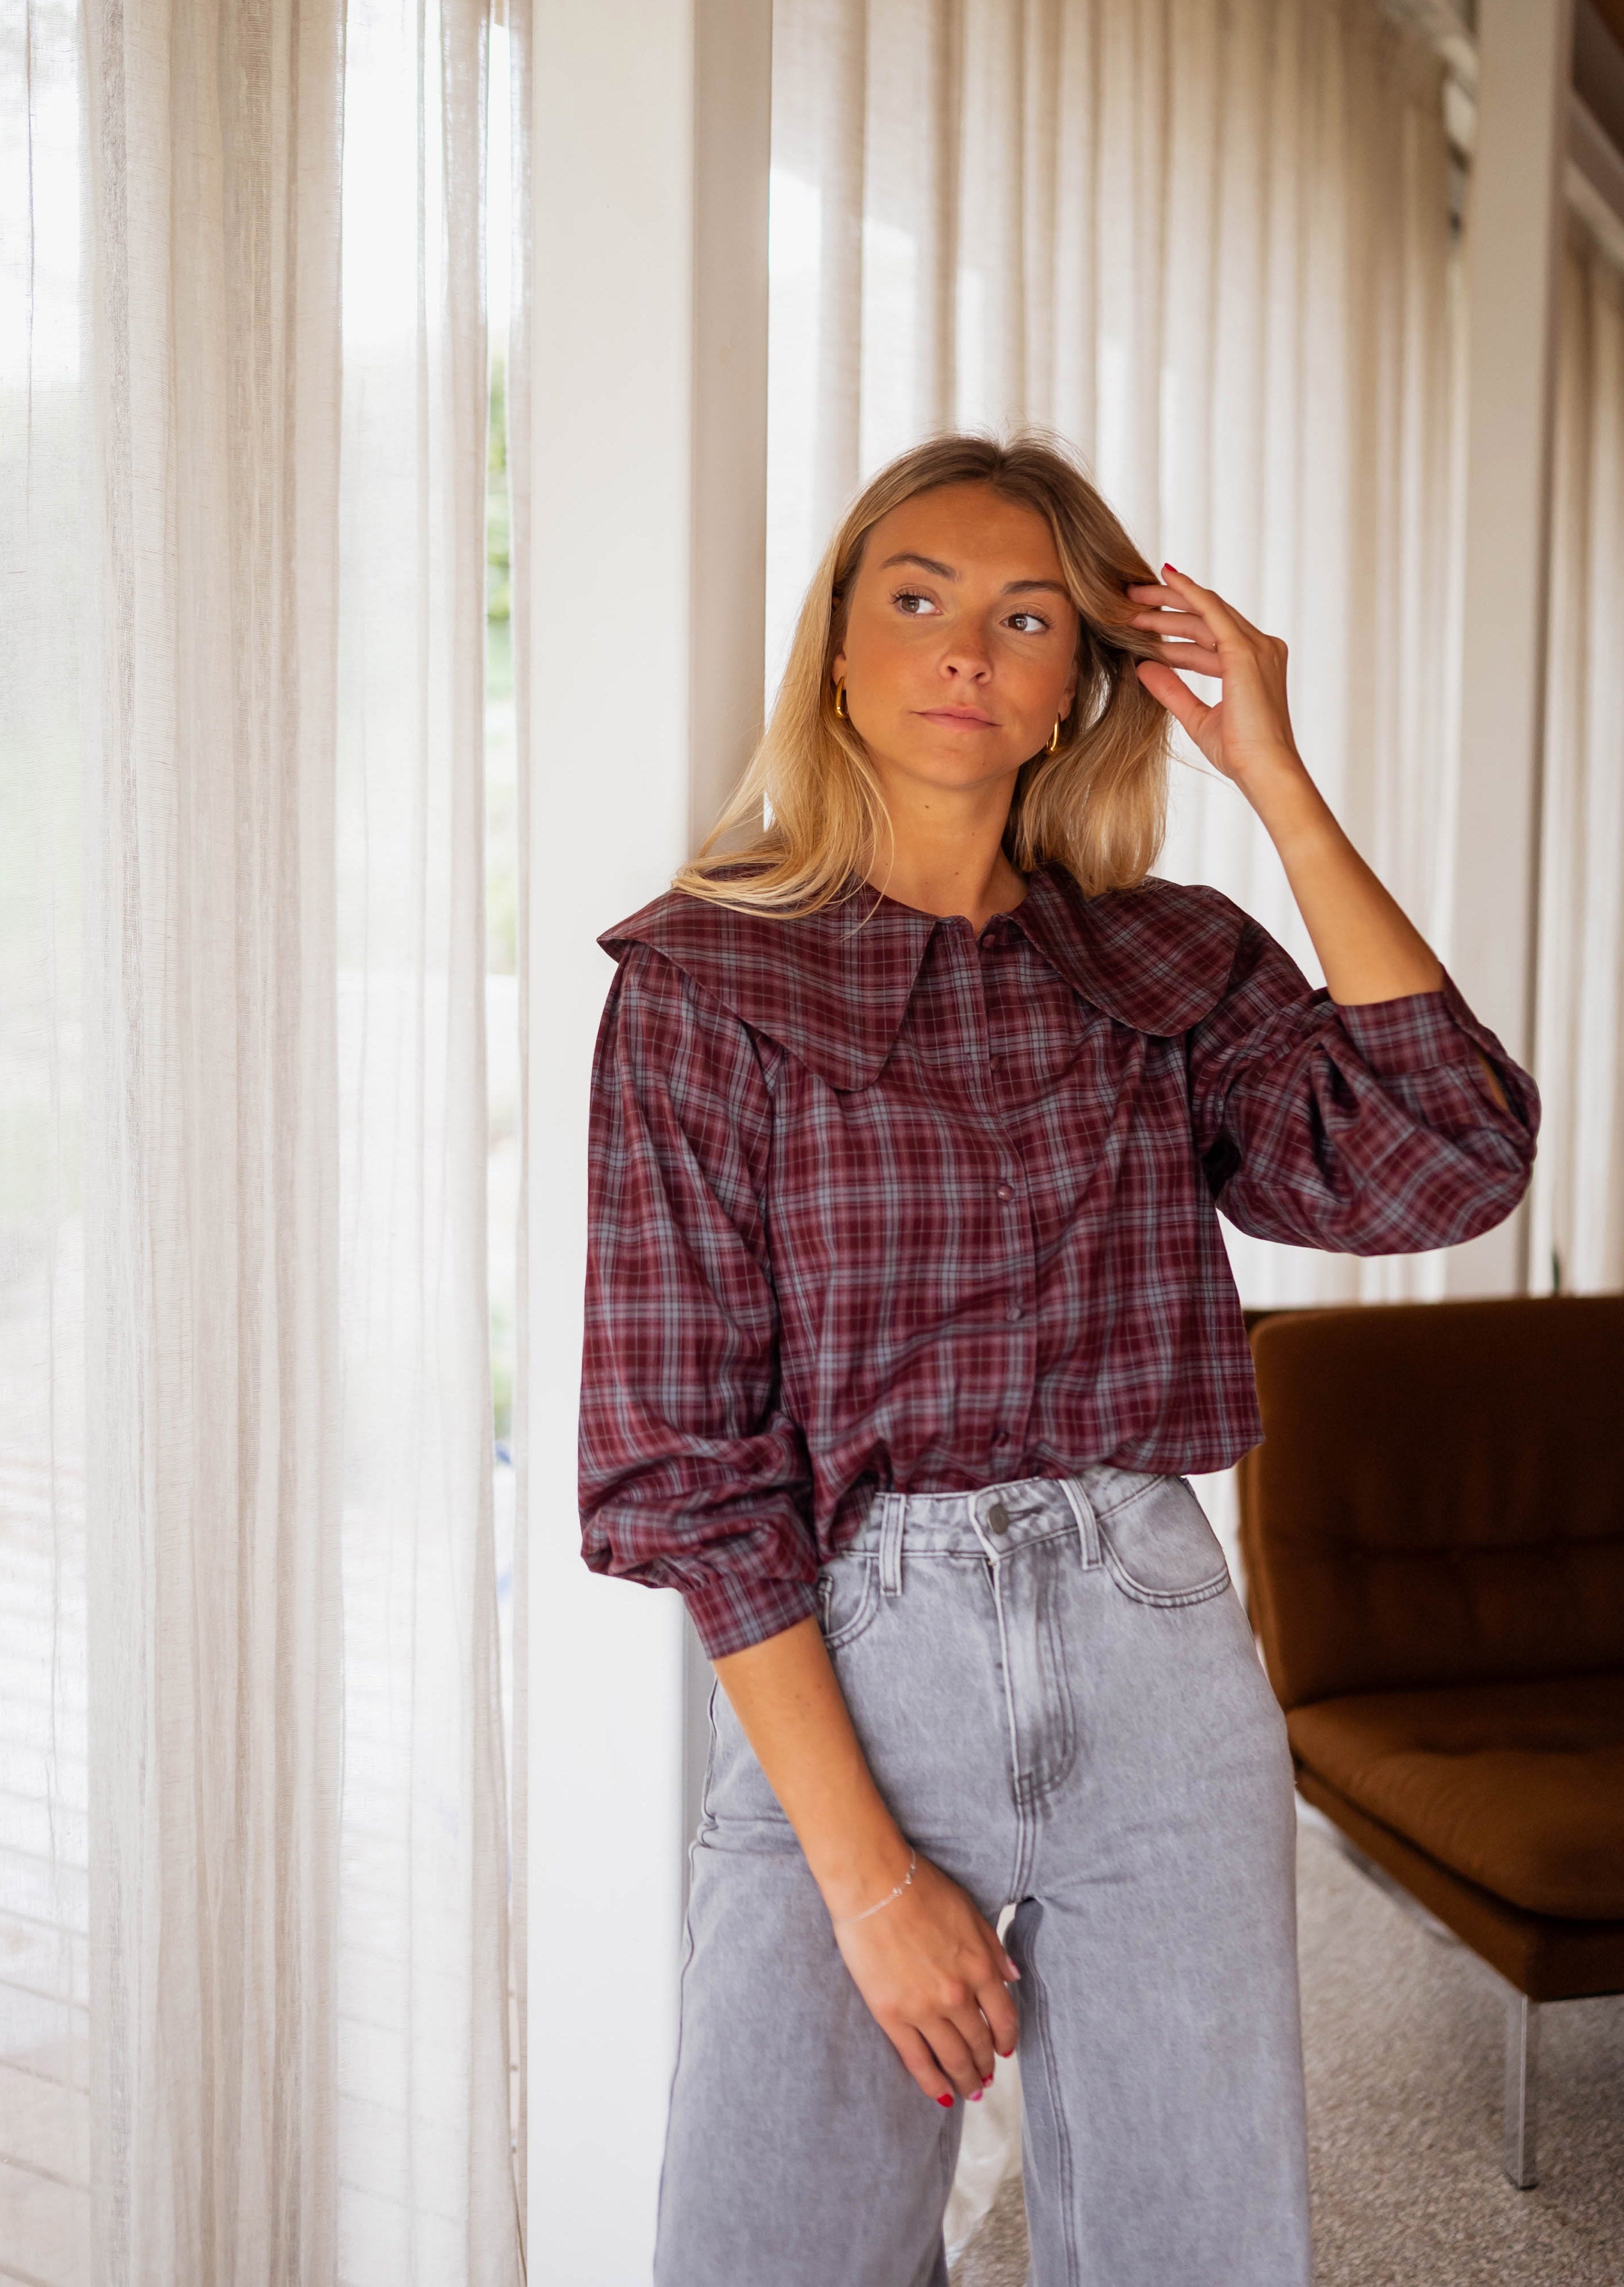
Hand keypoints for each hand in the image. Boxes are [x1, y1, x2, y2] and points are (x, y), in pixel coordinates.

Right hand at [832, 1853, 1019, 2105]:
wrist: (874, 1885)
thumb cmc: (920, 1888)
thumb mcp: (969, 1911)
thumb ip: (992, 1947)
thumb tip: (1013, 1975)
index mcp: (980, 1967)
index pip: (1004, 2016)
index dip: (1007, 2038)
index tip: (1006, 2050)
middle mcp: (957, 1994)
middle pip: (979, 2042)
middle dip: (985, 2064)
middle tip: (987, 2078)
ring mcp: (925, 2009)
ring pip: (952, 2057)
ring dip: (965, 2079)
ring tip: (969, 2091)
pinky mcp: (892, 2015)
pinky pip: (917, 2060)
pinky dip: (932, 2082)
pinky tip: (941, 2093)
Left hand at [1127, 564, 1303, 791]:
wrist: (1264, 769)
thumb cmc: (1240, 753)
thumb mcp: (1197, 717)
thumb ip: (1172, 689)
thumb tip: (1144, 667)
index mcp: (1254, 665)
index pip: (1210, 638)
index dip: (1176, 629)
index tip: (1145, 622)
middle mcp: (1261, 649)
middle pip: (1207, 618)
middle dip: (1167, 608)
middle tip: (1131, 600)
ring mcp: (1256, 647)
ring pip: (1205, 612)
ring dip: (1167, 605)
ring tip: (1132, 599)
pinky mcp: (1245, 650)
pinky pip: (1212, 610)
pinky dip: (1189, 592)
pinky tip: (1167, 578)